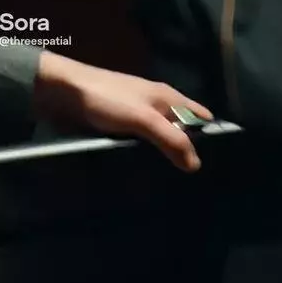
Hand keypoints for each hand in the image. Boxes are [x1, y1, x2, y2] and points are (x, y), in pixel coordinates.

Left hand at [34, 52, 212, 171]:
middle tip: (196, 186)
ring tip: (175, 189)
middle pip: (182, 133)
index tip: (218, 165)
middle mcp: (156, 108)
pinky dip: (146, 161)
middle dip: (188, 154)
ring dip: (166, 161)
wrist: (63, 93)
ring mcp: (137, 120)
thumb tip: (196, 166)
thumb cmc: (107, 99)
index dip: (211, 138)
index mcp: (168, 97)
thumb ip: (171, 140)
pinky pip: (141, 149)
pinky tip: (148, 179)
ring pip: (160, 143)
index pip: (200, 117)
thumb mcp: (144, 119)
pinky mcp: (120, 132)